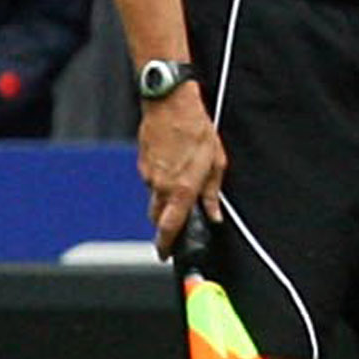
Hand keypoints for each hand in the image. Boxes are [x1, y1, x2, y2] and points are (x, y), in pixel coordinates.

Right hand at [140, 90, 227, 255]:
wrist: (169, 104)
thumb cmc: (197, 128)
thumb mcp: (217, 161)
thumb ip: (213, 192)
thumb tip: (214, 214)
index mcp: (181, 188)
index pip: (170, 226)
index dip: (166, 244)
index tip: (166, 254)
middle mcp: (161, 185)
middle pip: (158, 217)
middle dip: (166, 224)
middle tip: (178, 222)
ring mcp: (148, 175)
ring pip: (155, 198)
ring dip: (166, 199)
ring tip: (183, 181)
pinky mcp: (142, 164)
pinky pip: (151, 181)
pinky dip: (161, 181)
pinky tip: (174, 164)